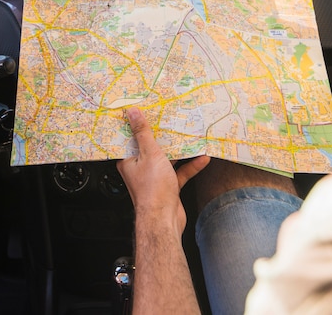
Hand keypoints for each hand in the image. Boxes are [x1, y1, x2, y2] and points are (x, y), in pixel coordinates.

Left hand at [116, 107, 209, 232]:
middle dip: (163, 135)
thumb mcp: (149, 154)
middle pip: (151, 147)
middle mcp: (139, 168)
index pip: (130, 138)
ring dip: (179, 150)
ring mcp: (154, 177)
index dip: (137, 124)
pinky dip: (190, 166)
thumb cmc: (152, 191)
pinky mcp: (168, 186)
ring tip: (191, 136)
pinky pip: (180, 172)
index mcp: (129, 160)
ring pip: (167, 159)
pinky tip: (202, 158)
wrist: (164, 220)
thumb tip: (133, 114)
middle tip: (172, 119)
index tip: (146, 111)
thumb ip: (143, 133)